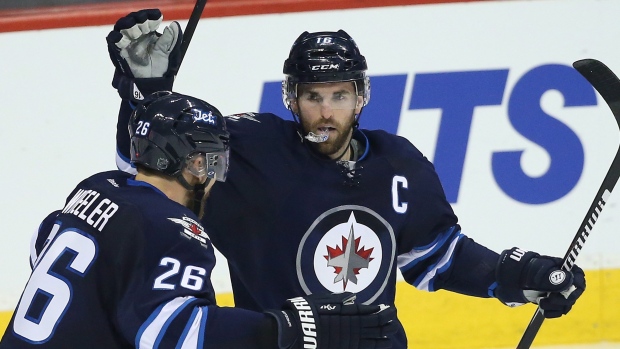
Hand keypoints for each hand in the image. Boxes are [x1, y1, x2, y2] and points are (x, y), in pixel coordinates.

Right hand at [106, 9, 181, 100]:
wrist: (153, 83)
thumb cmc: (160, 66)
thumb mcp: (167, 52)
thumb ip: (170, 39)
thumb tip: (173, 25)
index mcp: (149, 32)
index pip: (147, 19)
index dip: (151, 15)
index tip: (158, 16)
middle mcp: (137, 34)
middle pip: (134, 20)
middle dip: (139, 18)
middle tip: (146, 21)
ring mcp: (128, 41)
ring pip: (123, 27)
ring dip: (128, 25)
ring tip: (135, 27)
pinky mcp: (120, 50)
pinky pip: (114, 40)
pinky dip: (116, 37)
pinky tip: (121, 36)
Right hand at [266, 292, 396, 348]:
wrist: (295, 330)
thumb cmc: (307, 312)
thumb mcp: (322, 300)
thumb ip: (339, 300)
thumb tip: (354, 298)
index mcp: (348, 312)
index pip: (371, 312)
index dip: (382, 311)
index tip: (390, 309)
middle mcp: (352, 326)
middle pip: (375, 324)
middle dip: (387, 321)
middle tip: (394, 317)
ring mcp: (350, 338)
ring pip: (373, 336)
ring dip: (384, 333)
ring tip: (392, 330)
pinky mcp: (345, 347)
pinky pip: (365, 347)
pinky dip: (376, 345)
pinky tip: (384, 343)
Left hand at [494, 247, 585, 317]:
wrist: (503, 280)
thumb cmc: (519, 273)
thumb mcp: (535, 274)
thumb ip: (552, 278)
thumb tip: (569, 281)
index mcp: (559, 267)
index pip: (577, 275)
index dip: (576, 285)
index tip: (568, 292)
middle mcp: (559, 278)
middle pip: (574, 292)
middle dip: (564, 299)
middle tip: (549, 300)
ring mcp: (554, 289)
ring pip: (567, 303)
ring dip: (557, 307)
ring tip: (541, 304)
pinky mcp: (548, 299)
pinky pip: (558, 309)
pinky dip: (553, 312)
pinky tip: (544, 312)